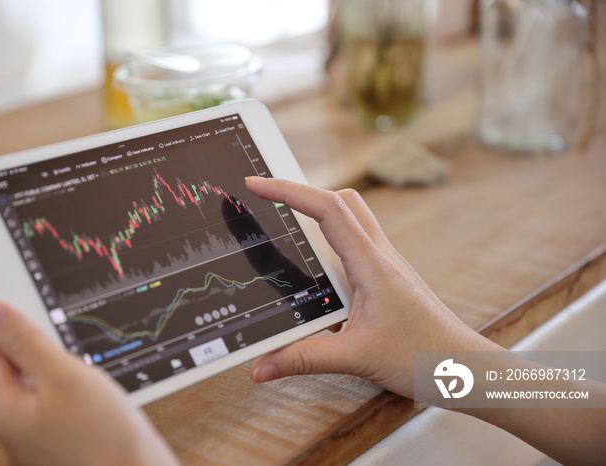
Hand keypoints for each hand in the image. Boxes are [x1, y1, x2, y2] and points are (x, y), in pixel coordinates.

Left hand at [0, 300, 177, 465]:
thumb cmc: (103, 439)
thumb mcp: (63, 376)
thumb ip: (25, 342)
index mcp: (5, 405)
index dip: (5, 312)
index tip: (23, 286)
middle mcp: (18, 419)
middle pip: (15, 359)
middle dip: (37, 334)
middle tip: (62, 316)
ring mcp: (43, 427)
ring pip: (42, 375)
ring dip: (60, 355)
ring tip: (83, 346)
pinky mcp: (67, 431)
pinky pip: (62, 393)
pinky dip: (75, 376)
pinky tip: (96, 373)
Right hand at [245, 177, 501, 397]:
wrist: (466, 367)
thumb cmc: (425, 357)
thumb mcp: (357, 358)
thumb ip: (305, 359)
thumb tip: (262, 366)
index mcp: (373, 265)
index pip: (327, 210)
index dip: (289, 191)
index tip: (258, 183)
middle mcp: (381, 256)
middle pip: (341, 200)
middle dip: (302, 191)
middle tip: (270, 197)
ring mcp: (387, 264)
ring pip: (351, 217)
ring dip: (319, 210)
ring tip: (286, 221)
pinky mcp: (387, 277)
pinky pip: (356, 241)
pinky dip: (331, 238)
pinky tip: (317, 265)